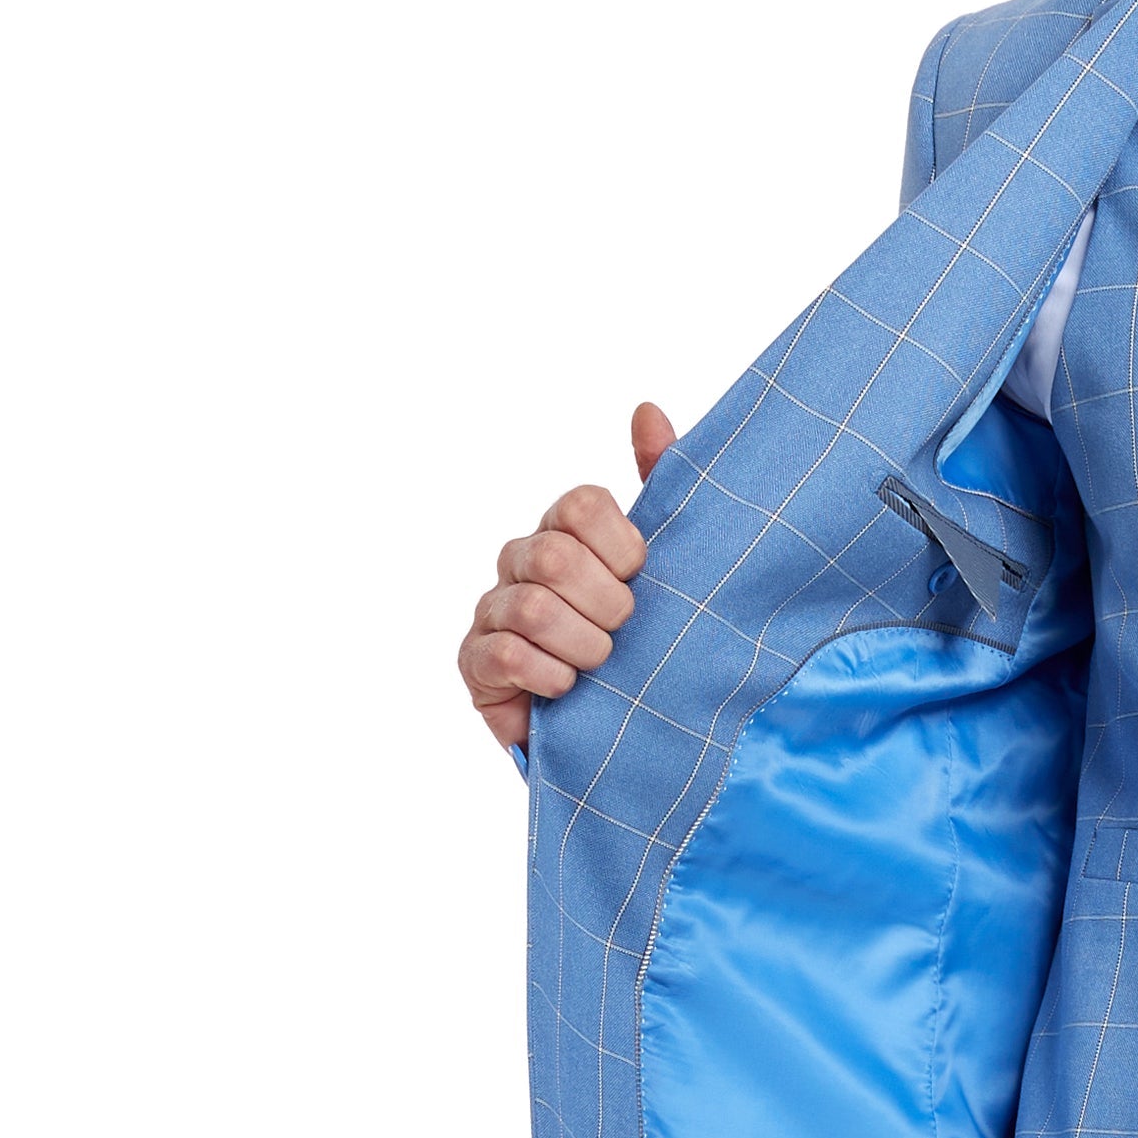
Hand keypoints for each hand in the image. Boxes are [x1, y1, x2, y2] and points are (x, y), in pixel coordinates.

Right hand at [461, 402, 676, 747]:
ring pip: (534, 609)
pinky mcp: (475, 662)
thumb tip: (647, 410)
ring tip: (600, 666)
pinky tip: (567, 689)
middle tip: (624, 630)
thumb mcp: (662, 567)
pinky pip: (505, 655)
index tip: (640, 577)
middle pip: (556, 557)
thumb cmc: (638, 641)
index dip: (621, 546)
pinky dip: (550, 676)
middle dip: (606, 604)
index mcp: (564, 531)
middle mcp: (521, 561)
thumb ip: (660, 485)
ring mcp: (493, 609)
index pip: (582, 505)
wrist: (616, 727)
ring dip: (583, 646)